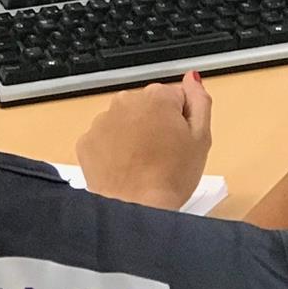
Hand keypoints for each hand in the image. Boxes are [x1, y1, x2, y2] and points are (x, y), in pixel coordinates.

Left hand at [75, 72, 212, 210]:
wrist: (135, 210)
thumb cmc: (172, 178)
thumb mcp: (201, 139)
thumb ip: (200, 102)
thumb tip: (193, 78)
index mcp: (158, 97)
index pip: (175, 98)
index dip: (181, 121)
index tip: (179, 141)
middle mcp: (126, 100)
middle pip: (147, 106)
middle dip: (155, 124)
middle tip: (163, 155)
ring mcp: (102, 120)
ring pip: (124, 121)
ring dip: (132, 135)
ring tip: (143, 164)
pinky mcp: (86, 141)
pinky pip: (104, 138)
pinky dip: (112, 150)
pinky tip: (124, 168)